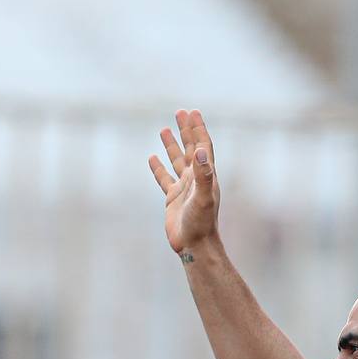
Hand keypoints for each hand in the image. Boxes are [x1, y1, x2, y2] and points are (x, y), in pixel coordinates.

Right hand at [148, 109, 219, 255]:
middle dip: (186, 130)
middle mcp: (195, 179)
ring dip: (172, 145)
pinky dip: (158, 168)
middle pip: (190, 149)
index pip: (202, 146)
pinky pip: (164, 179)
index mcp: (205, 175)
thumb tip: (199, 151)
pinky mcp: (172, 199)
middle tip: (180, 112)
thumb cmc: (201, 223)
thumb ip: (203, 174)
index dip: (198, 129)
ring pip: (176, 161)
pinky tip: (152, 158)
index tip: (193, 112)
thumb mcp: (204, 196)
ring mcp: (183, 189)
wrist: (195, 246)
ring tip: (164, 129)